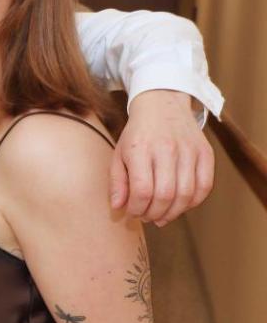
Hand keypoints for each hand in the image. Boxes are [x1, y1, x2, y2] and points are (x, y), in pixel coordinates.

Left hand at [112, 89, 214, 224]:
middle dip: (155, 213)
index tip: (132, 213)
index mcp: (140, 149)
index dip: (137, 209)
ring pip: (186, 194)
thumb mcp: (118, 153)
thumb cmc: (137, 134)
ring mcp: (189, 151)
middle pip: (165, 194)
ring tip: (162, 216)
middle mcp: (166, 149)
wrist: (162, 105)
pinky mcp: (206, 153)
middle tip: (147, 217)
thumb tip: (118, 207)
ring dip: (174, 212)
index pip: (142, 190)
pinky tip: (180, 205)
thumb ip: (117, 181)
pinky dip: (193, 202)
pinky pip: (205, 186)